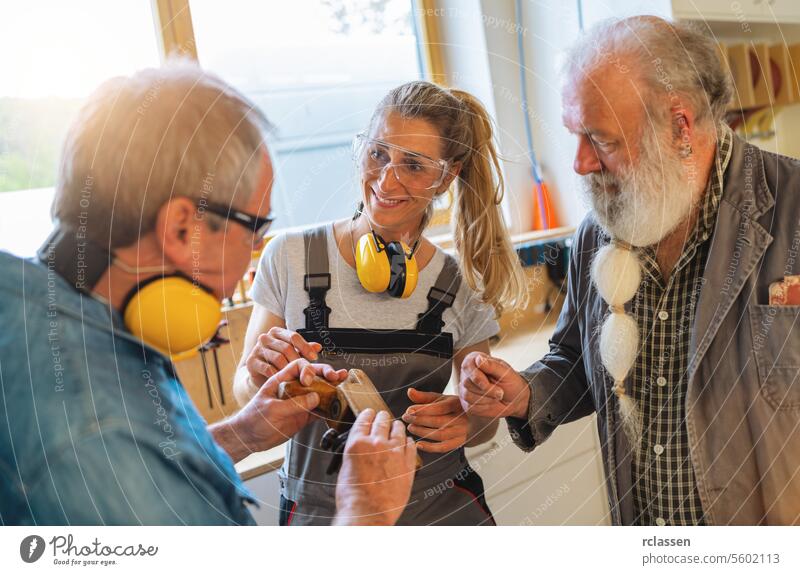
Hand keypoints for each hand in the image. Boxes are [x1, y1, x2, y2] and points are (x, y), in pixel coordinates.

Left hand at [218, 359, 346, 460]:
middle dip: (326, 374)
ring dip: (332, 388)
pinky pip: (319, 410)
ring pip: (319, 391)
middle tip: (337, 376)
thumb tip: (315, 398)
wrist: (248, 438)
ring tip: (344, 384)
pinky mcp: (303, 416)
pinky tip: (339, 404)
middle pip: (313, 376)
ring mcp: (299, 402)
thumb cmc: (253, 419)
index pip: (298, 366)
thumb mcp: (272, 410)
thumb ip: (294, 404)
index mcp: (281, 380)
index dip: (308, 370)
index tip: (309, 381)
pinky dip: (330, 407)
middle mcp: (293, 388)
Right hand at [245, 327, 322, 386]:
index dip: (305, 347)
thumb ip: (304, 349)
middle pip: (286, 348)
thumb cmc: (279, 363)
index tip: (314, 358)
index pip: (293, 336)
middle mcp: (265, 338)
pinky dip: (278, 375)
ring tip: (297, 377)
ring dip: (289, 370)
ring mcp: (257, 349)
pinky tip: (284, 381)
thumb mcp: (293, 355)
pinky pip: (268, 368)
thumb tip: (318, 347)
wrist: (260, 376)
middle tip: (305, 372)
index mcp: (277, 332)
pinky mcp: (251, 361)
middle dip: (298, 361)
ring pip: (278, 358)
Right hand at [334, 409, 416, 525]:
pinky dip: (408, 442)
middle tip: (384, 418)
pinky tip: (407, 442)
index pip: (364, 420)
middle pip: (382, 421)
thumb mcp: (346, 468)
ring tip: (397, 426)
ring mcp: (394, 452)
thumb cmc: (353, 497)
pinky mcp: (407, 463)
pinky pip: (410, 445)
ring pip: (398, 429)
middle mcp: (376, 443)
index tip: (370, 413)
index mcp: (357, 444)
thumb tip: (360, 449)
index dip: (368, 414)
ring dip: (397, 426)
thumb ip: (355, 454)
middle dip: (383, 418)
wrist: (368, 513)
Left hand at [402, 389, 467, 452]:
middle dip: (419, 420)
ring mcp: (461, 432)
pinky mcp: (459, 443)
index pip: (439, 407)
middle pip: (438, 421)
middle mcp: (461, 418)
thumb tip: (409, 391)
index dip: (423, 409)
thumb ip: (424, 397)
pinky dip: (430, 448)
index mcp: (457, 404)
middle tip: (406, 418)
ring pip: (439, 434)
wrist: (473, 420)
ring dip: (422, 432)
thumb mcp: (441, 399)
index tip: (409, 410)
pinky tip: (419, 444)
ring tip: (410, 427)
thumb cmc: (452, 407)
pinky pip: (444, 447)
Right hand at [459, 352, 529, 419]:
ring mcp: (464, 389)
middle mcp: (467, 374)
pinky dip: (485, 407)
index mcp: (475, 361)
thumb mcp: (506, 373)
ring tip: (497, 397)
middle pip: (467, 382)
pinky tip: (492, 403)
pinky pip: (471, 407)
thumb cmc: (511, 383)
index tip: (488, 383)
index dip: (477, 377)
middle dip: (486, 390)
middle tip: (500, 392)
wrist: (515, 400)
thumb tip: (479, 359)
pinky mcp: (466, 403)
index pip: (467, 366)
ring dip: (487, 399)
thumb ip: (492, 365)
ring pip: (468, 396)